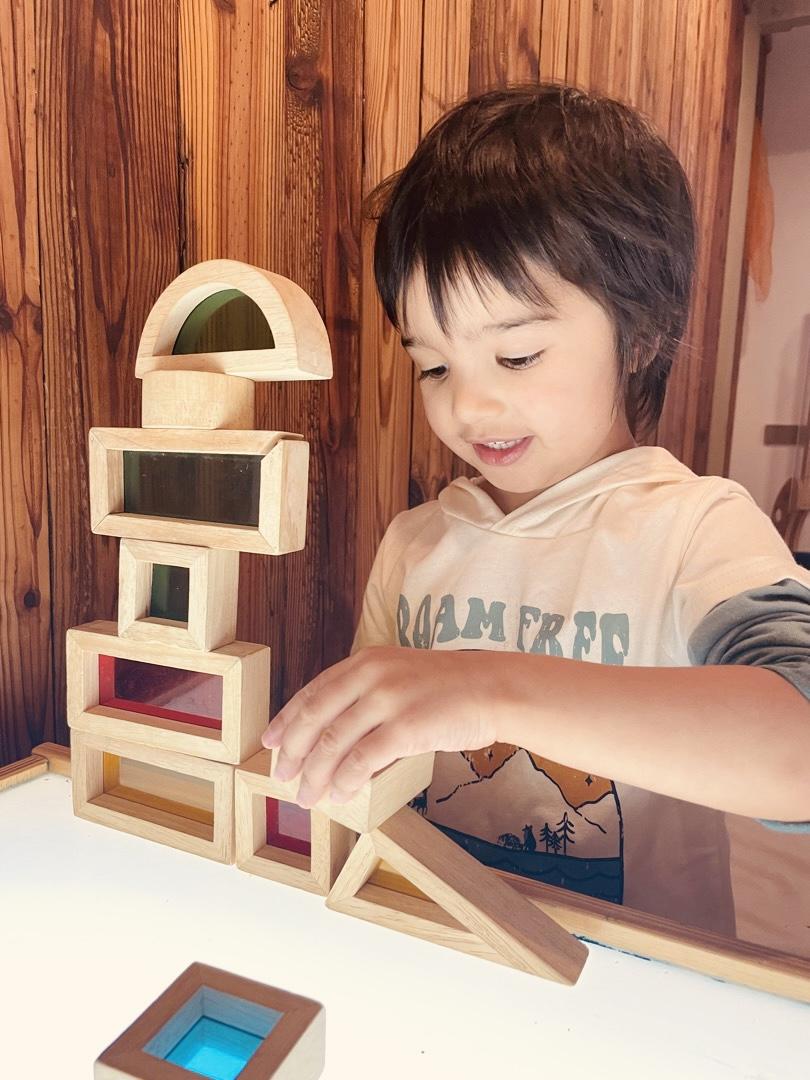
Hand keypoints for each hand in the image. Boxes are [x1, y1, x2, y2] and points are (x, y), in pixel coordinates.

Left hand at [260, 646, 499, 808]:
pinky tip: (340, 795)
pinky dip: (346, 782)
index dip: (286, 719)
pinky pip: (363, 761)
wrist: (492, 688)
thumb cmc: (448, 687)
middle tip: (282, 776)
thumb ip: (365, 695)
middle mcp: (371, 676)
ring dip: (315, 775)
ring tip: (307, 796)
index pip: (313, 692)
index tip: (269, 741)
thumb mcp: (399, 675)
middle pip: (315, 718)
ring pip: (334, 744)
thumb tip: (331, 739)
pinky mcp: (406, 728)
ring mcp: (388, 701)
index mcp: (366, 662)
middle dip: (292, 751)